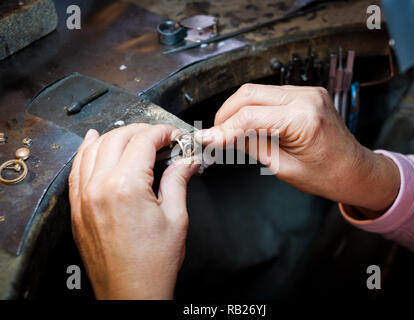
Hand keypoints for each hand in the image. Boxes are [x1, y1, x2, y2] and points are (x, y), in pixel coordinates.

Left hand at [68, 124, 198, 298]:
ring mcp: (84, 197)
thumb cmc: (152, 265)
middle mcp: (99, 187)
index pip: (143, 142)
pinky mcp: (77, 208)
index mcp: (126, 187)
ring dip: (115, 136)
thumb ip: (178, 181)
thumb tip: (187, 162)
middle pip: (118, 139)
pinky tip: (93, 141)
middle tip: (159, 137)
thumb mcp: (176, 218)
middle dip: (141, 131)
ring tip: (132, 136)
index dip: (162, 133)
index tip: (173, 135)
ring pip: (93, 148)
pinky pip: (77, 168)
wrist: (131, 294)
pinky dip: (86, 150)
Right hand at [196, 84, 399, 215]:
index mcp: (303, 119)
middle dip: (226, 114)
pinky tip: (246, 123)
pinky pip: (270, 94)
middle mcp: (306, 98)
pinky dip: (253, 107)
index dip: (222, 129)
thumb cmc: (327, 176)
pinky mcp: (306, 93)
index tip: (205, 138)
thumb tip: (224, 136)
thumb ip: (251, 145)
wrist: (355, 171)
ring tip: (227, 131)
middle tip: (213, 135)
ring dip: (237, 110)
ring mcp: (307, 92)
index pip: (250, 117)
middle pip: (249, 94)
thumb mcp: (282, 167)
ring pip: (257, 91)